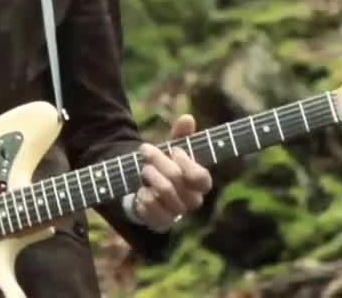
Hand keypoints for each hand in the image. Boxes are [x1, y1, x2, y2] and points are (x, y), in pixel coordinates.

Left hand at [134, 114, 213, 231]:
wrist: (148, 189)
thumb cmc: (166, 166)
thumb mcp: (172, 148)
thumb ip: (181, 134)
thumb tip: (187, 118)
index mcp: (201, 184)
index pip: (201, 177)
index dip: (186, 162)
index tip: (173, 149)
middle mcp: (193, 201)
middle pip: (176, 179)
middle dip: (158, 161)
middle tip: (145, 151)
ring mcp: (177, 213)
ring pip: (164, 191)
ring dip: (149, 175)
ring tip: (143, 169)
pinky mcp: (161, 223)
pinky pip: (150, 206)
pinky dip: (142, 194)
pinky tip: (141, 190)